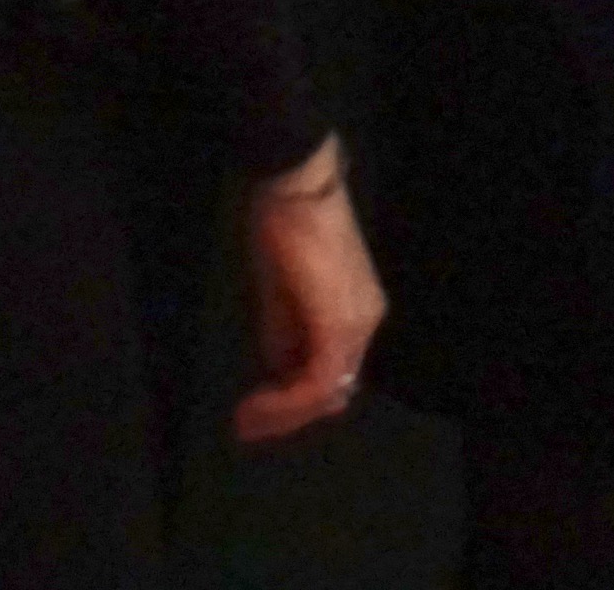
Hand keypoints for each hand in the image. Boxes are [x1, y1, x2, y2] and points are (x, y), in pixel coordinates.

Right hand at [229, 137, 382, 443]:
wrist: (297, 187)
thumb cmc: (285, 226)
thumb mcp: (279, 292)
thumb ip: (283, 335)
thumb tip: (277, 373)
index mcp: (358, 311)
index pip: (334, 373)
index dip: (294, 401)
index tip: (253, 412)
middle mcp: (367, 321)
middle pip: (333, 390)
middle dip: (288, 415)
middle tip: (245, 425)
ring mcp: (358, 323)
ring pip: (327, 392)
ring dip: (284, 414)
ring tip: (245, 420)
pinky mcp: (340, 324)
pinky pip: (317, 381)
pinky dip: (285, 401)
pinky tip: (255, 404)